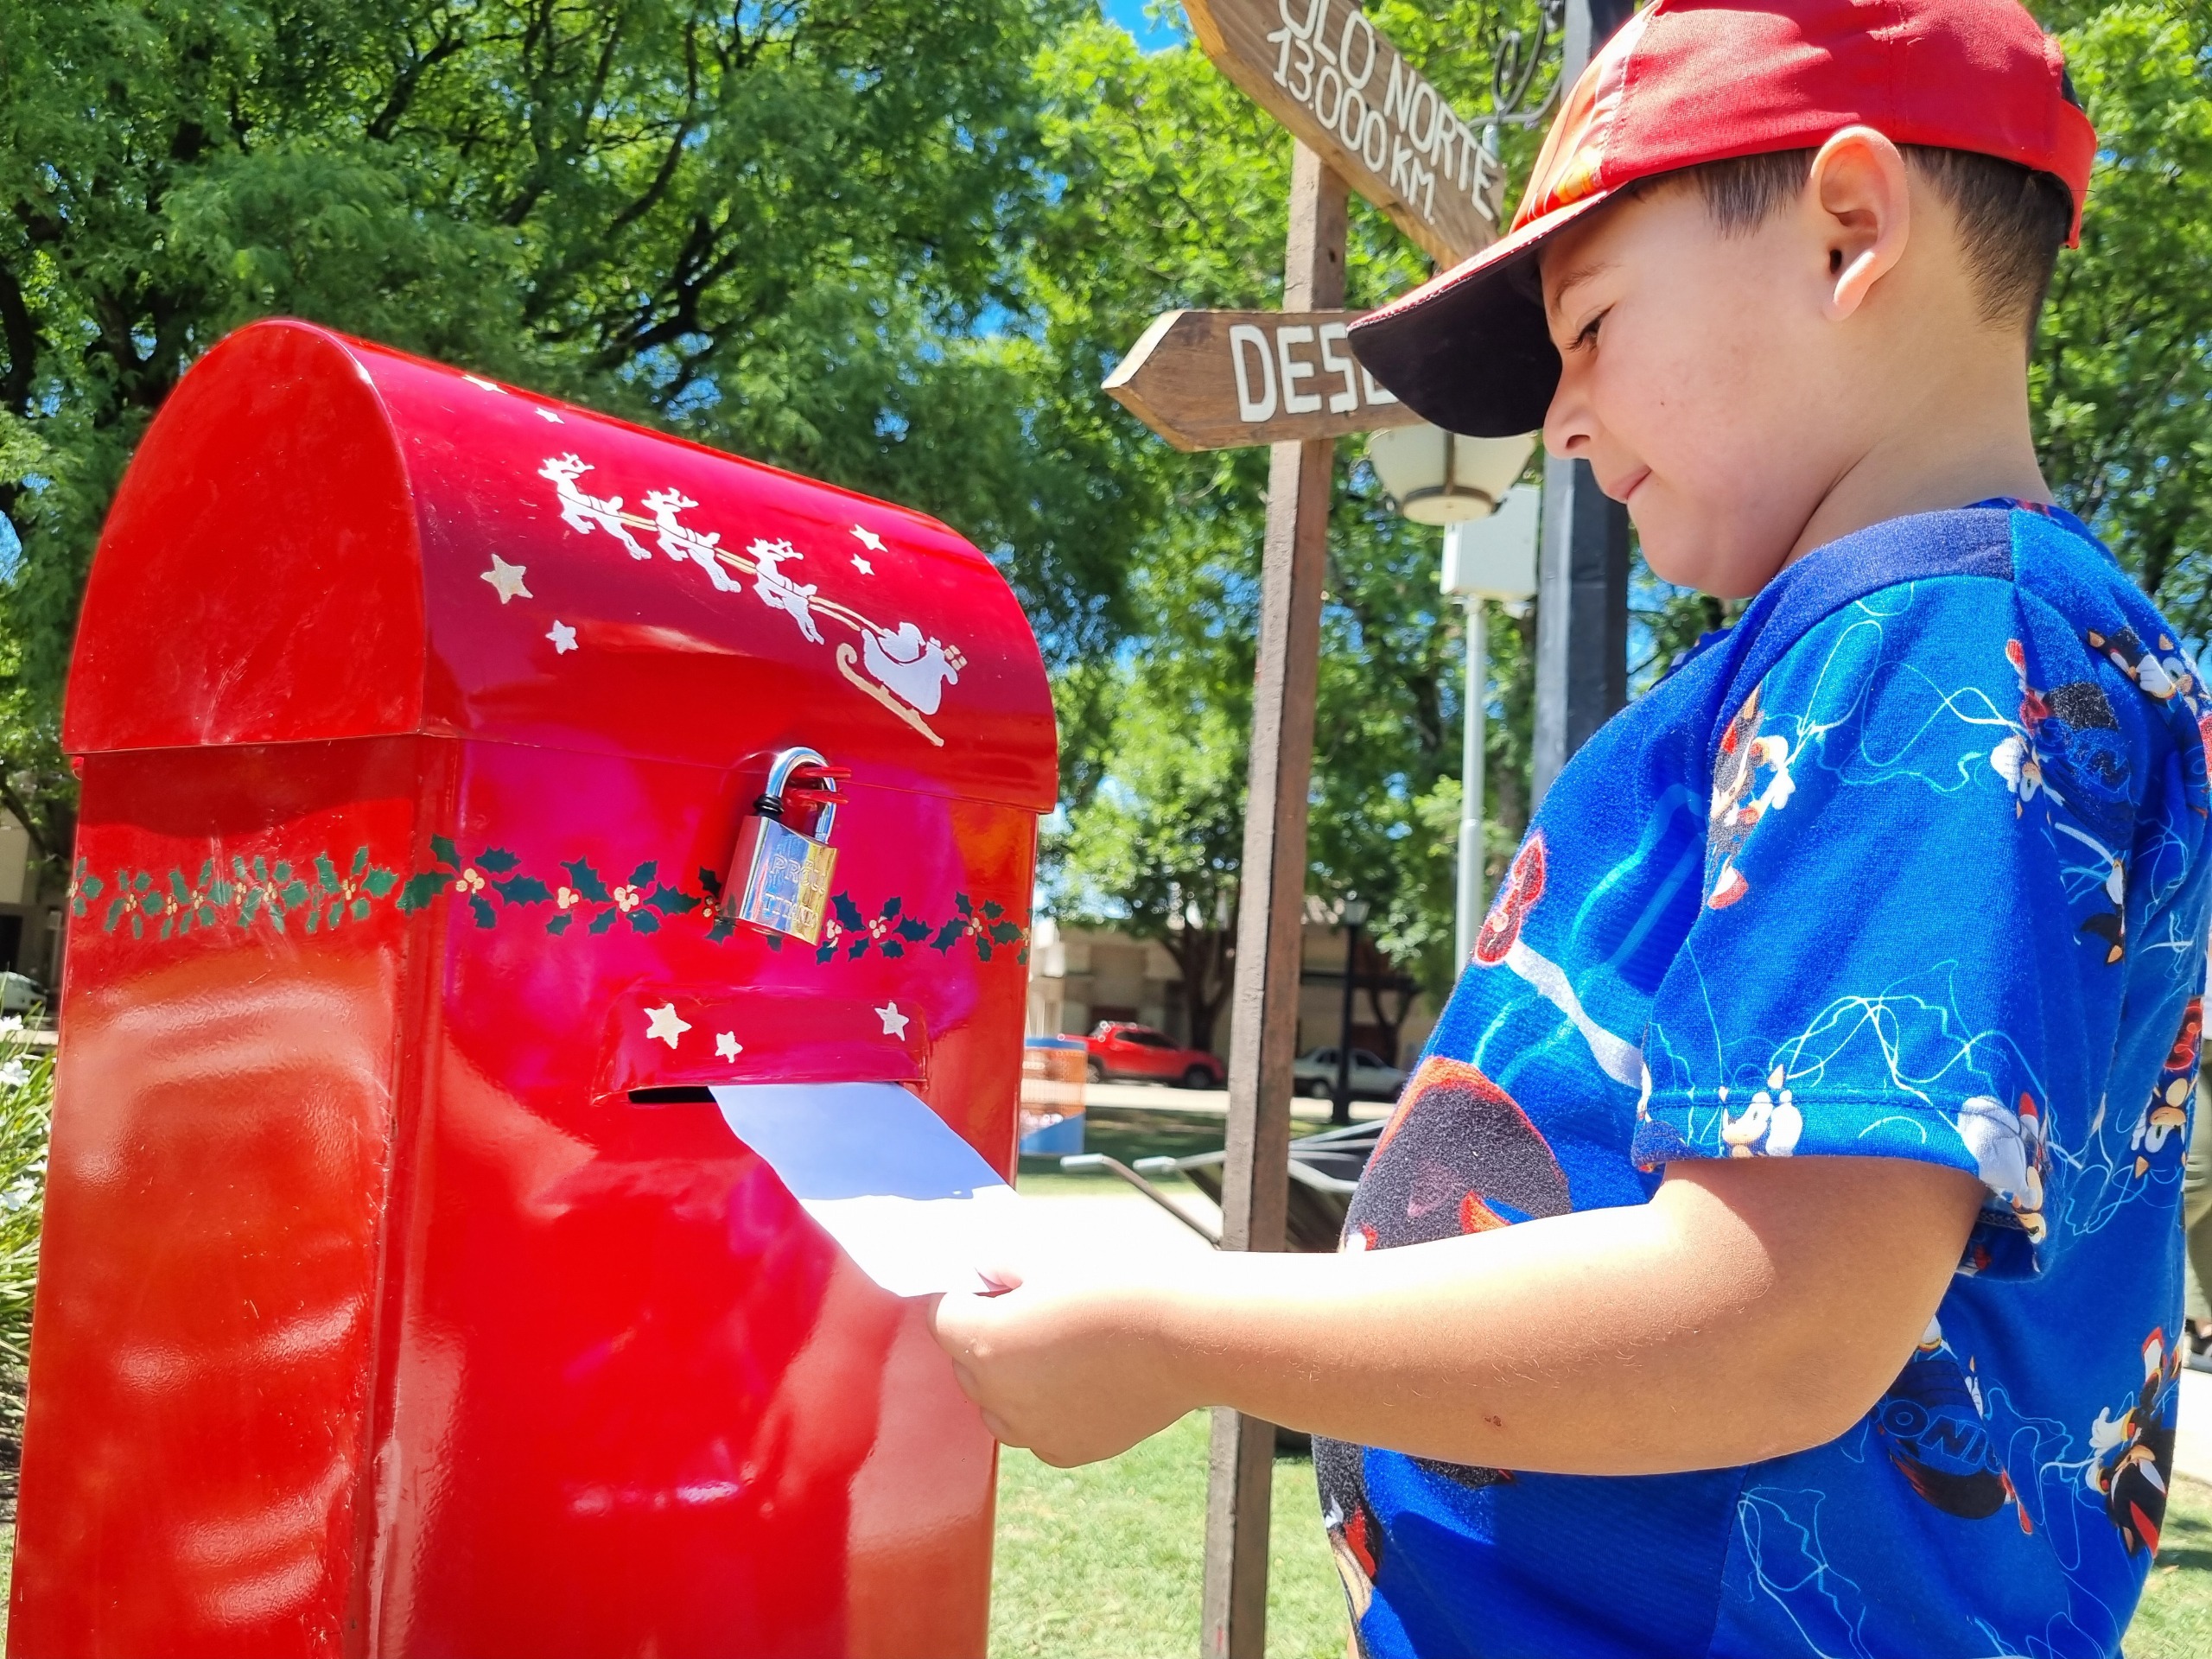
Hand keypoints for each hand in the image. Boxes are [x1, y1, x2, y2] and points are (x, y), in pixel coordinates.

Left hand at [927, 1252, 1199, 1466]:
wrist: (1186, 1333)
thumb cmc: (1119, 1285)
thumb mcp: (1049, 1257)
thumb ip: (1001, 1264)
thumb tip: (982, 1268)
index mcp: (984, 1340)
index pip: (942, 1316)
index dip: (965, 1294)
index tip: (991, 1282)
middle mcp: (998, 1395)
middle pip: (965, 1363)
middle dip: (984, 1335)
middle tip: (1030, 1306)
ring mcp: (1033, 1430)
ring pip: (997, 1405)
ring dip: (1009, 1378)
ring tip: (1056, 1344)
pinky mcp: (1069, 1450)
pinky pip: (1035, 1431)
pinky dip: (1044, 1409)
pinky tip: (1081, 1377)